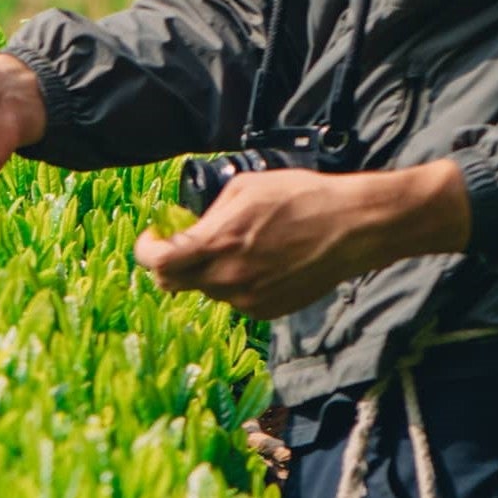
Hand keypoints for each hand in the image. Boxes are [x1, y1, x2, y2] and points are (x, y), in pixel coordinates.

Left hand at [132, 160, 471, 318]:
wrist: (353, 228)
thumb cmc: (301, 198)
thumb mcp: (245, 188)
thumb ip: (209, 212)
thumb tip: (190, 224)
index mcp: (217, 243)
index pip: (157, 262)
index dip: (145, 250)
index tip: (152, 237)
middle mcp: (227, 278)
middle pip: (173, 284)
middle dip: (170, 264)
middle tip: (181, 245)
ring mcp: (248, 299)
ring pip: (207, 290)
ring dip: (207, 272)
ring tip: (237, 247)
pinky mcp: (268, 310)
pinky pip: (236, 299)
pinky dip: (235, 283)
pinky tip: (259, 262)